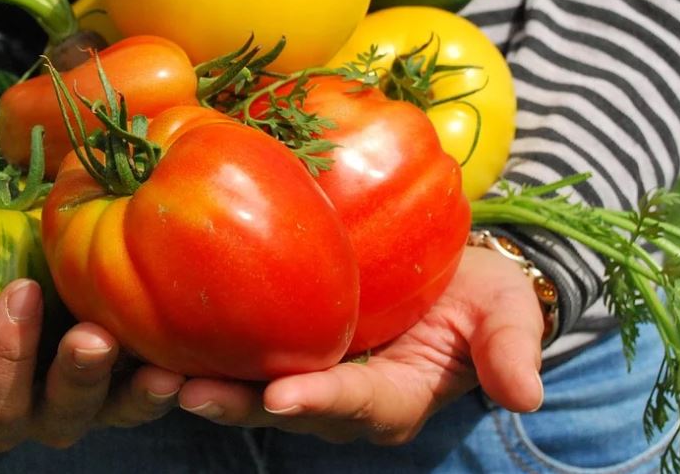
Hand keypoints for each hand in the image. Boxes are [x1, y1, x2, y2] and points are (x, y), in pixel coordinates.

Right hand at [0, 278, 185, 450]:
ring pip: (119, 410)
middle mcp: (47, 412)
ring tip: (157, 365)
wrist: (24, 271)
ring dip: (136, 391)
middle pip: (59, 416)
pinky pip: (165, 387)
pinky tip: (192, 356)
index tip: (18, 292)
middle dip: (73, 379)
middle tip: (89, 336)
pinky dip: (180, 376)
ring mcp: (101, 400)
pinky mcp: (146, 379)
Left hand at [175, 247, 545, 443]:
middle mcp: (342, 398)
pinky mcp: (280, 344)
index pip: (358, 404)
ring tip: (152, 373)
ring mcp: (307, 373)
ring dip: (204, 383)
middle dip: (238, 404)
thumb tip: (527, 394)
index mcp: (396, 396)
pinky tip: (155, 330)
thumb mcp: (505, 311)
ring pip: (249, 388)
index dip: (322, 402)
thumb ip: (510, 348)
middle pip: (286, 408)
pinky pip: (239, 352)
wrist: (449, 271)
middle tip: (187, 392)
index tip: (283, 397)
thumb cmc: (479, 291)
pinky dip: (200, 347)